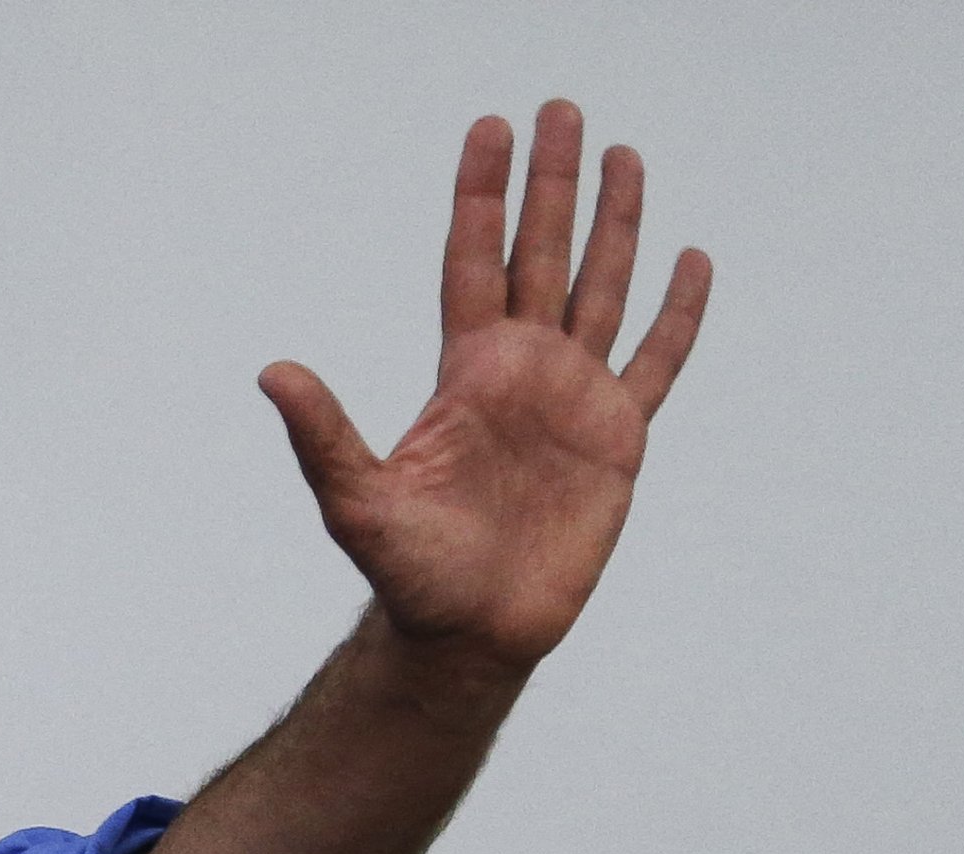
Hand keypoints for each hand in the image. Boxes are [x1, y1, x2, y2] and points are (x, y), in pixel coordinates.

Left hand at [261, 101, 710, 669]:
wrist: (473, 632)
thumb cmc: (411, 573)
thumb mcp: (356, 501)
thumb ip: (323, 435)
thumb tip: (272, 372)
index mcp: (466, 372)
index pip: (474, 259)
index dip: (483, 195)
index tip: (492, 127)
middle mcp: (521, 371)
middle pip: (542, 254)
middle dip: (551, 184)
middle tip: (561, 110)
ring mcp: (573, 400)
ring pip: (601, 290)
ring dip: (615, 225)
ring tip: (624, 156)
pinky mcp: (617, 440)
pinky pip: (656, 363)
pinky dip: (676, 315)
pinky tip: (690, 261)